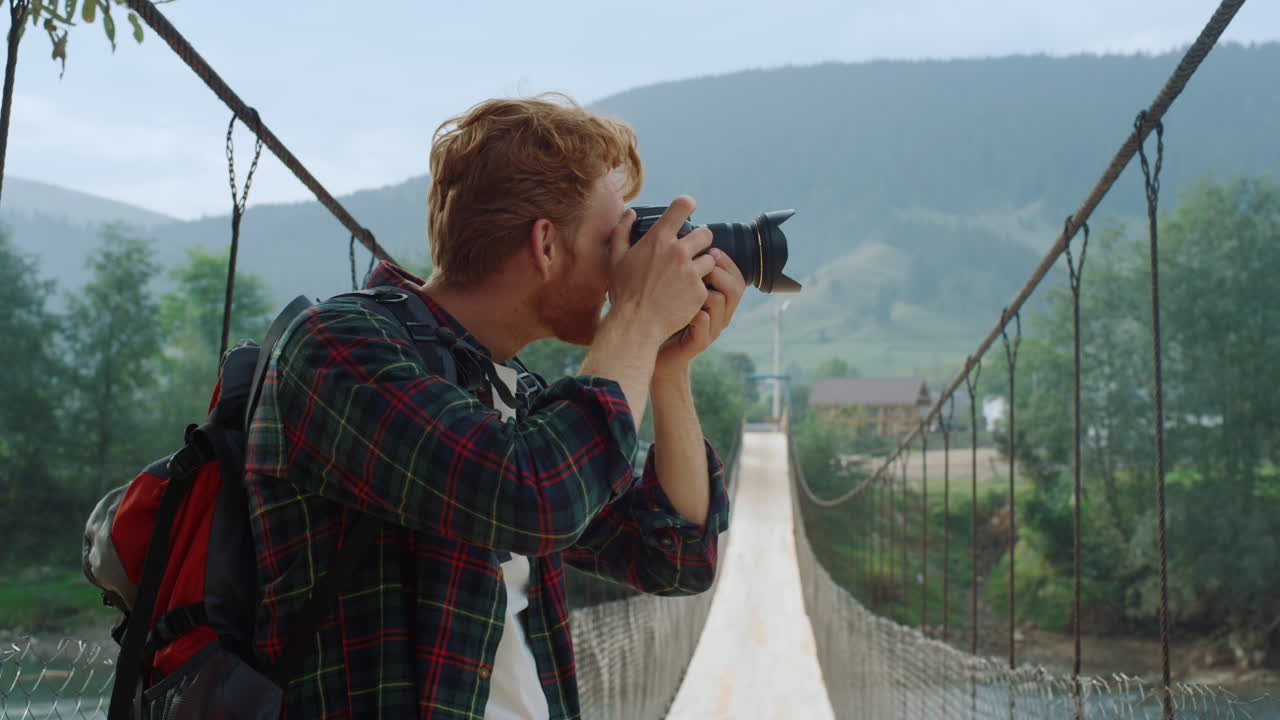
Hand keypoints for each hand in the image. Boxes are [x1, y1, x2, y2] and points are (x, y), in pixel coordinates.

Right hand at [605, 196, 716, 345]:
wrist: (636, 325)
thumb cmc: (624, 292)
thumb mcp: (616, 259)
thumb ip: (622, 231)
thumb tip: (631, 213)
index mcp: (658, 239)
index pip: (682, 206)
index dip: (688, 205)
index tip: (689, 208)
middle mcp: (678, 252)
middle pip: (706, 234)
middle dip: (701, 241)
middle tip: (692, 252)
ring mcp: (691, 272)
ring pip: (710, 259)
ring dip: (703, 266)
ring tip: (689, 277)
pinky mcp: (700, 291)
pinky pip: (707, 283)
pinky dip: (700, 288)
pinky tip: (686, 296)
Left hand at [654, 246, 746, 376]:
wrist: (654, 350)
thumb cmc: (665, 316)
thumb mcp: (680, 292)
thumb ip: (689, 273)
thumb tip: (688, 241)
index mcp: (719, 301)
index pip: (737, 277)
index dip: (727, 261)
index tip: (710, 250)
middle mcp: (720, 315)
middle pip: (736, 288)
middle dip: (719, 272)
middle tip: (702, 267)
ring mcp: (711, 329)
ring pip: (720, 302)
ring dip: (705, 290)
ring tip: (688, 287)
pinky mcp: (699, 342)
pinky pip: (704, 323)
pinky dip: (694, 313)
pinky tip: (679, 308)